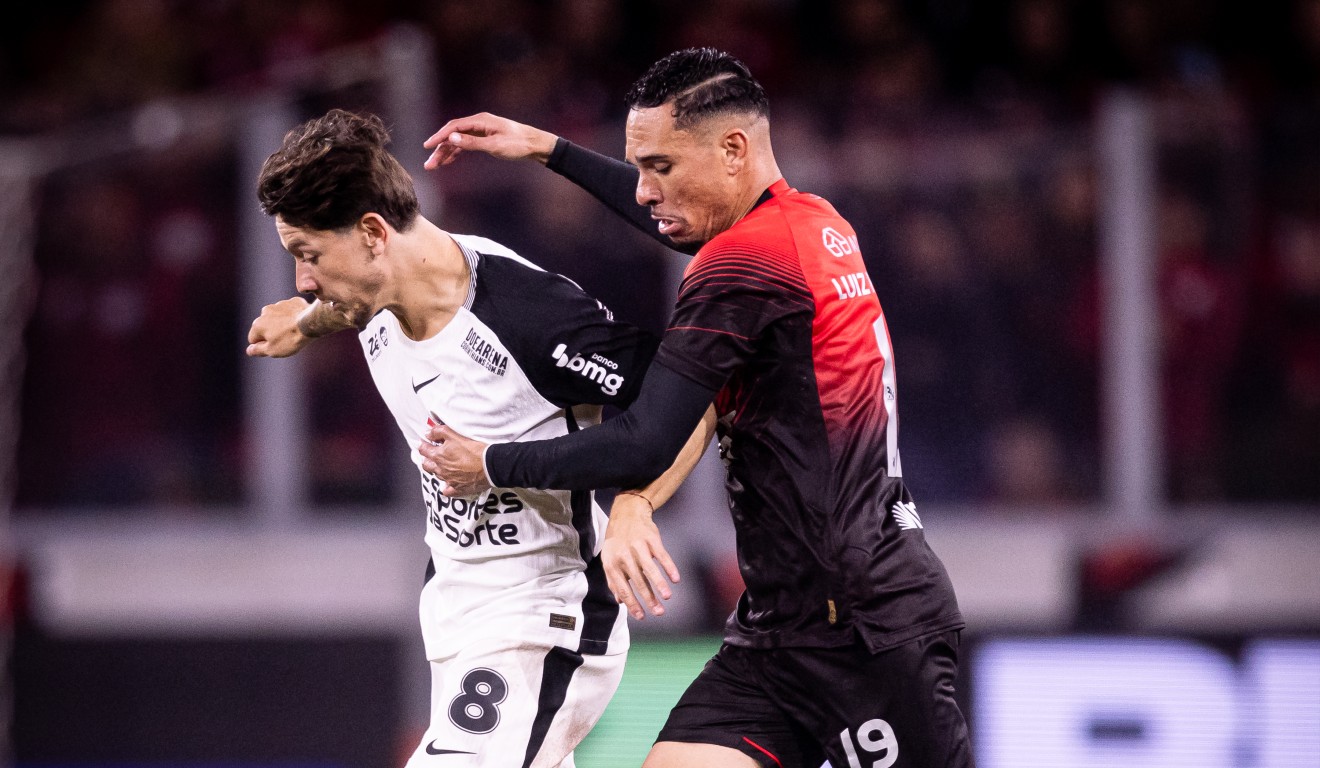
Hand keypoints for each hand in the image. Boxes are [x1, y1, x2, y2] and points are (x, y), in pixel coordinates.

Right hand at [246, 297, 311, 357]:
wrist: (311, 323)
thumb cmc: (290, 339)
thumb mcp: (272, 350)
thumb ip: (258, 350)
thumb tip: (249, 350)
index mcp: (258, 324)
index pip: (253, 339)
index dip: (263, 346)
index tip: (275, 347)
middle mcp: (265, 312)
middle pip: (265, 327)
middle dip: (272, 333)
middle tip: (286, 339)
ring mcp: (279, 305)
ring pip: (277, 317)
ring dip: (282, 324)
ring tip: (294, 331)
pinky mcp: (293, 302)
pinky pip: (290, 311)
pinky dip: (293, 316)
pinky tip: (300, 322)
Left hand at [419, 424, 491, 497]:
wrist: (489, 466)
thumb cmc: (474, 450)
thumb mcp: (455, 435)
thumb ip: (439, 432)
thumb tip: (428, 433)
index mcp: (439, 456)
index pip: (424, 450)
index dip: (423, 445)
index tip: (425, 443)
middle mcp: (441, 469)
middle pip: (427, 465)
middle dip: (427, 459)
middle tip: (431, 455)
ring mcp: (448, 480)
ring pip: (437, 476)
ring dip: (438, 470)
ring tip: (443, 466)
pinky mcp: (458, 488)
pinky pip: (447, 491)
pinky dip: (447, 488)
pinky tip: (448, 484)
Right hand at [423, 112, 557, 169]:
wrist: (535, 144)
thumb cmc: (517, 144)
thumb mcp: (494, 145)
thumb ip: (472, 143)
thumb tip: (451, 138)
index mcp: (480, 121)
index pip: (454, 127)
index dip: (439, 137)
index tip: (427, 146)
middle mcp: (478, 124)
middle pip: (453, 135)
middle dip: (439, 149)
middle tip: (429, 164)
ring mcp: (481, 131)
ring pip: (458, 141)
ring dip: (446, 153)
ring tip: (434, 165)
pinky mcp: (484, 139)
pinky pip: (466, 145)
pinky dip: (456, 153)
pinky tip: (447, 161)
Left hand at [603, 494, 679, 619]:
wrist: (627, 514)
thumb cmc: (617, 542)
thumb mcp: (609, 560)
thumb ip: (613, 581)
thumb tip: (620, 602)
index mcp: (611, 564)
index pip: (623, 589)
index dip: (632, 604)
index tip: (642, 616)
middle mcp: (623, 556)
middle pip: (638, 582)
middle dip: (649, 599)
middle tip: (659, 612)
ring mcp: (637, 547)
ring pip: (650, 569)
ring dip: (659, 584)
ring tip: (667, 597)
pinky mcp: (651, 539)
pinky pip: (661, 555)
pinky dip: (669, 567)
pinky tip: (675, 579)